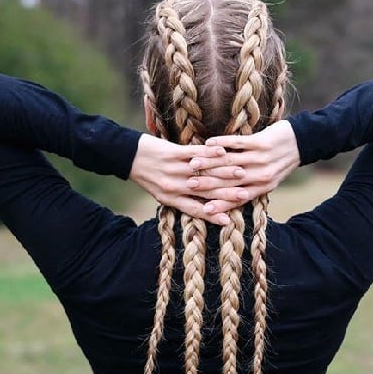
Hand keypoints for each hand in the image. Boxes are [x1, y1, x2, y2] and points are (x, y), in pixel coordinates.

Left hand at [129, 134, 247, 224]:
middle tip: (244, 195)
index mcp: (170, 199)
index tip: (230, 221)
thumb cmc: (147, 176)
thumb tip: (202, 208)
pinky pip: (194, 153)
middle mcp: (172, 187)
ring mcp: (172, 169)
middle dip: (225, 194)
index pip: (195, 210)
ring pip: (203, 173)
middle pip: (203, 192)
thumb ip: (181, 199)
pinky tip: (223, 152)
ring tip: (241, 173)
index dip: (213, 215)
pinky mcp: (172, 153)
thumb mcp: (161, 193)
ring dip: (223, 172)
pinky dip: (210, 153)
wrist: (128, 156)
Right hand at [186, 120, 300, 215]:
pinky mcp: (261, 142)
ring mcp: (261, 159)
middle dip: (208, 184)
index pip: (237, 199)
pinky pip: (237, 143)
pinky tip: (208, 143)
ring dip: (209, 163)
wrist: (301, 142)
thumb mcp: (268, 180)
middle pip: (230, 182)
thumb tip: (229, 201)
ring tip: (191, 164)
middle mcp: (261, 176)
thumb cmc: (280, 163)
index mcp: (262, 188)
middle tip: (188, 186)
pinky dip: (222, 143)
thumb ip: (250, 189)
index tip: (202, 209)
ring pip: (230, 163)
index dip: (219, 204)